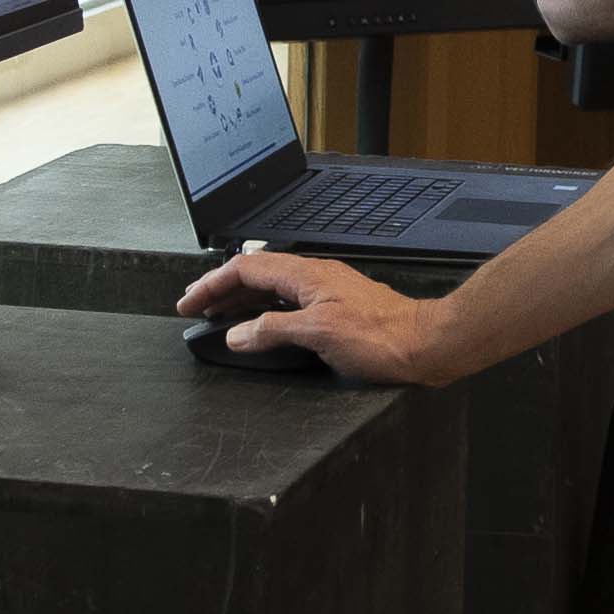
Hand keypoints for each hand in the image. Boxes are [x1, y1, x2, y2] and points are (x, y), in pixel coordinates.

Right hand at [169, 248, 456, 383]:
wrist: (425, 344)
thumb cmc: (382, 337)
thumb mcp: (318, 335)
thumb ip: (272, 330)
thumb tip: (237, 333)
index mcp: (306, 275)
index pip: (244, 269)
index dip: (211, 284)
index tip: (188, 303)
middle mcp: (314, 277)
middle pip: (255, 275)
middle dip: (220, 290)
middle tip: (194, 308)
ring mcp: (326, 291)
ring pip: (271, 288)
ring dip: (241, 300)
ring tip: (218, 317)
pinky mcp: (336, 307)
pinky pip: (288, 302)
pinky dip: (264, 311)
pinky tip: (262, 326)